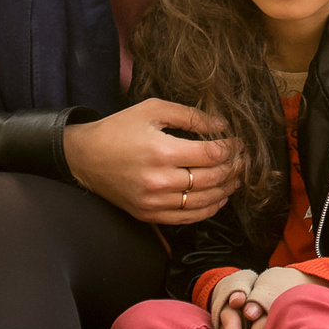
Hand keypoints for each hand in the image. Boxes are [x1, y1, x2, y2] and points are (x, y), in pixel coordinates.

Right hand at [62, 100, 237, 223]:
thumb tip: (221, 125)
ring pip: (203, 201)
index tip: (239, 142)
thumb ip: (189, 115)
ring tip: (236, 178)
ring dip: (226, 190)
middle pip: (211, 179)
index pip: (211, 155)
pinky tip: (219, 199)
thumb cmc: (118, 128)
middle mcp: (160, 180)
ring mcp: (154, 201)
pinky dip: (208, 210)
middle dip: (233, 169)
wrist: (85, 157)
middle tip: (242, 160)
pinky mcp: (148, 214)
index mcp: (162, 151)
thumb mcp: (152, 110)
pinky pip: (187, 218)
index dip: (231, 149)